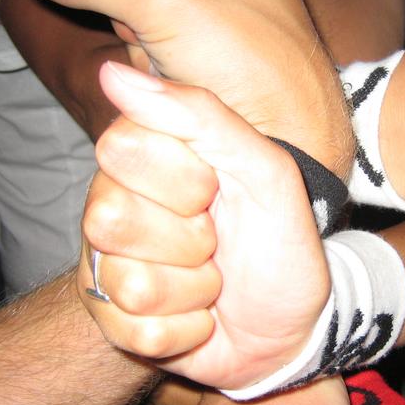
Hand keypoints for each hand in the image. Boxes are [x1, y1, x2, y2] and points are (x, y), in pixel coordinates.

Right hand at [9, 0, 352, 174]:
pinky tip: (185, 75)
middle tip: (175, 34)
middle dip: (135, 9)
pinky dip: (155, 63)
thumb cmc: (242, 56)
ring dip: (143, 41)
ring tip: (185, 59)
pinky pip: (146, 41)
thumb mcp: (157, 0)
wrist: (288, 131)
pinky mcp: (198, 40)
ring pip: (129, 12)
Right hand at [77, 62, 329, 388]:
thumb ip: (201, 117)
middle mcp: (114, 207)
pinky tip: (201, 318)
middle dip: (191, 242)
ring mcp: (108, 267)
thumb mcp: (266, 172)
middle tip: (217, 242)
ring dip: (195, 292)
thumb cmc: (282, 242)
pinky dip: (189, 332)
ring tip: (214, 283)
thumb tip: (112, 72)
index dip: (184, 180)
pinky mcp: (112, 322)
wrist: (296, 324)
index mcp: (148, 159)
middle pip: (110, 218)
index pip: (121, 148)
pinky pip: (138, 332)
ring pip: (129, 284)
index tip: (219, 190)